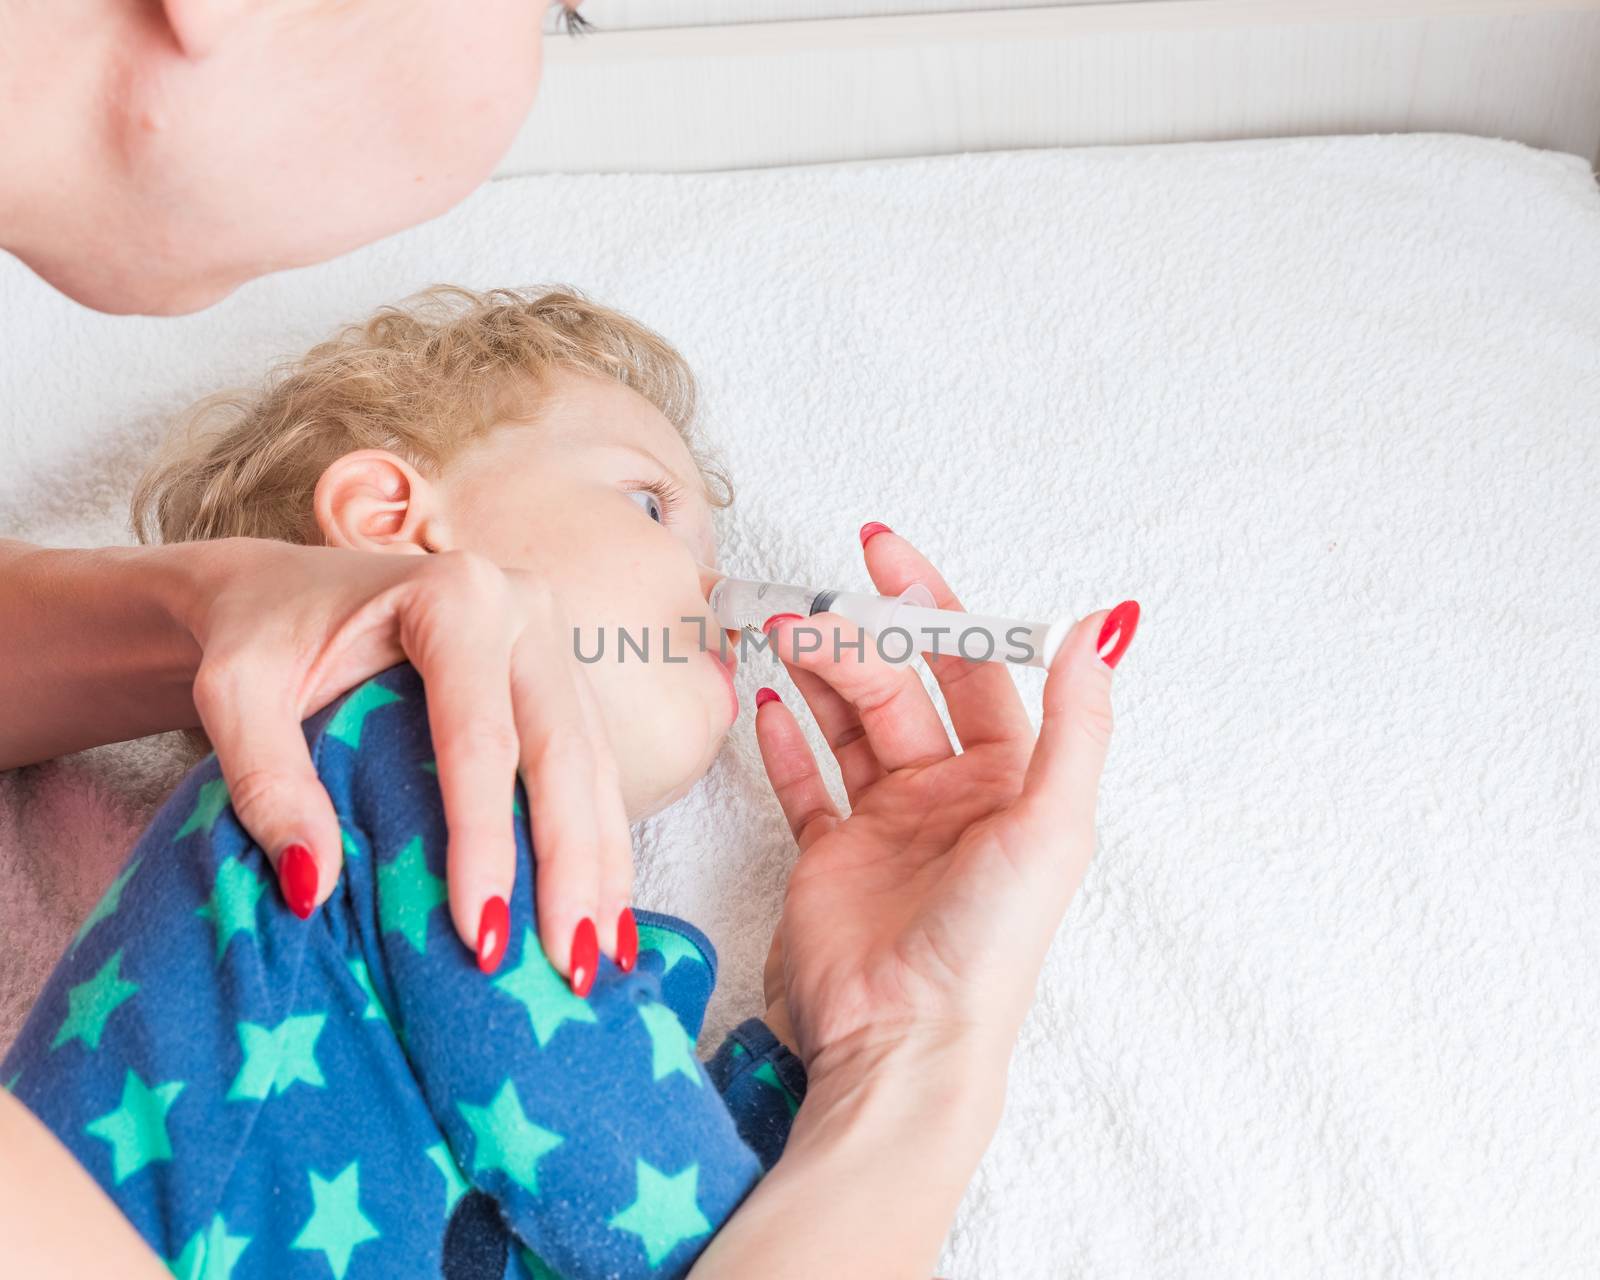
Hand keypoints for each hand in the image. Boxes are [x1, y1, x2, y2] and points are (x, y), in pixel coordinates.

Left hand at [179, 537, 631, 986]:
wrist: (283, 588)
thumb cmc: (259, 638)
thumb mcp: (234, 695)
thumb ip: (266, 781)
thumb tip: (314, 888)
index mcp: (453, 597)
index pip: (480, 739)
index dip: (486, 842)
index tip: (479, 937)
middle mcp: (523, 607)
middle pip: (563, 753)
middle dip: (570, 868)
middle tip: (567, 967)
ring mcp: (552, 639)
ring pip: (595, 764)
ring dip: (602, 866)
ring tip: (599, 959)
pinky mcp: (561, 674)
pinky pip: (595, 764)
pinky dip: (602, 841)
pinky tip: (606, 912)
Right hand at [752, 527, 1137, 1075]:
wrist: (903, 1040)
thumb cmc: (988, 946)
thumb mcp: (1054, 824)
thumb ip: (1077, 722)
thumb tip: (1103, 626)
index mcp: (1009, 781)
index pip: (970, 668)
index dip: (933, 607)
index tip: (888, 557)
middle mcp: (947, 795)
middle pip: (898, 689)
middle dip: (857, 641)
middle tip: (811, 608)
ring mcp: (884, 824)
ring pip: (847, 723)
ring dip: (816, 675)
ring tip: (780, 634)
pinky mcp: (827, 856)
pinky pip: (803, 782)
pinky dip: (784, 742)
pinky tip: (766, 703)